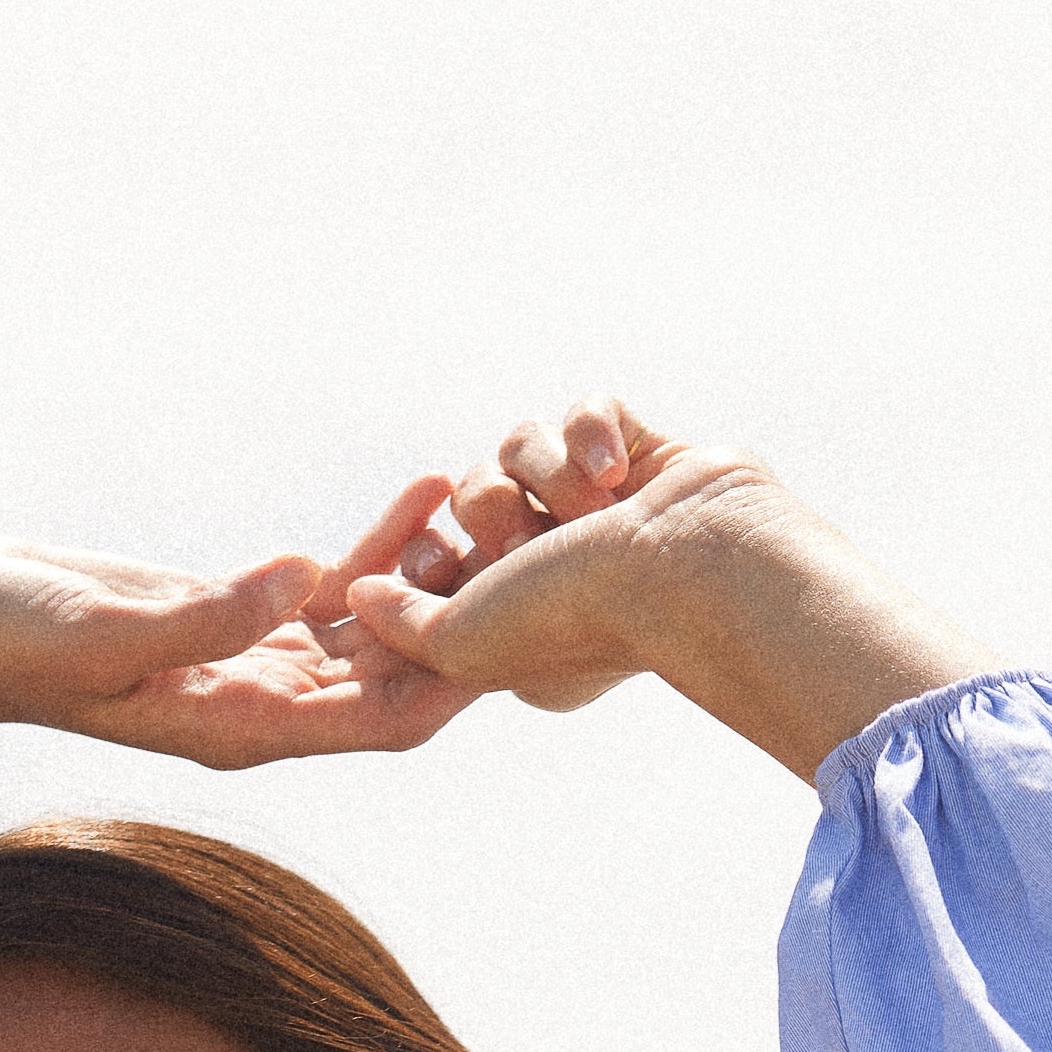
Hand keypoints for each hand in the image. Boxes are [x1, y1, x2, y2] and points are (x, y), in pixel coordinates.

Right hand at [0, 501, 475, 767]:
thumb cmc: (16, 640)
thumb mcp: (112, 630)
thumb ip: (208, 617)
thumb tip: (304, 581)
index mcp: (245, 727)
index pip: (384, 722)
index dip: (458, 681)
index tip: (522, 626)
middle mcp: (262, 705)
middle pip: (399, 678)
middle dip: (469, 626)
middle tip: (542, 554)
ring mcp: (251, 662)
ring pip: (377, 628)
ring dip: (439, 577)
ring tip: (502, 507)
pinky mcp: (234, 615)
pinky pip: (332, 587)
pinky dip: (383, 544)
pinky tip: (430, 485)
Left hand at [327, 399, 767, 719]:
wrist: (691, 574)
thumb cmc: (578, 618)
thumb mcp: (459, 644)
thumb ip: (399, 623)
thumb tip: (361, 594)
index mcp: (522, 618)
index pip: (442, 563)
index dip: (433, 559)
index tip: (442, 570)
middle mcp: (562, 562)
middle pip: (474, 491)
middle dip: (493, 509)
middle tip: (533, 544)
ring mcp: (606, 507)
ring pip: (523, 443)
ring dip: (547, 473)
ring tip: (592, 511)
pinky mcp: (646, 454)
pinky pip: (588, 408)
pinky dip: (595, 431)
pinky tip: (616, 474)